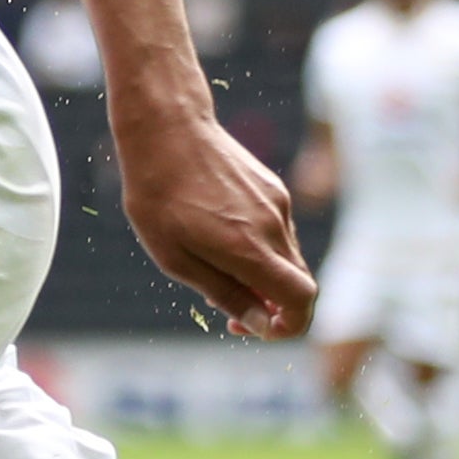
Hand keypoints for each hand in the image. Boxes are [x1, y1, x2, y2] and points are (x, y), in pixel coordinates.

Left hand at [115, 110, 314, 337]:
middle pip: (299, 284)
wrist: (167, 128)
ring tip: (217, 270)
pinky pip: (280, 234)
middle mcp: (273, 225)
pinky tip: (223, 242)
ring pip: (289, 259)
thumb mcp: (175, 258)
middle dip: (274, 308)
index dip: (289, 326)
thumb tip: (261, 325)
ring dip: (266, 279)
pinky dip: (264, 252)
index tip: (258, 330)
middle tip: (231, 312)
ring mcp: (278, 204)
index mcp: (249, 247)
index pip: (300, 300)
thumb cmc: (158, 196)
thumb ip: (225, 293)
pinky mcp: (274, 189)